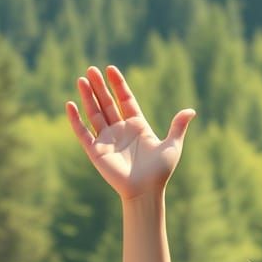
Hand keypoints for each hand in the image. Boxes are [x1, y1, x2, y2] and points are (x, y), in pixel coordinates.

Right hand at [67, 65, 194, 199]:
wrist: (145, 192)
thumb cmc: (160, 172)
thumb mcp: (172, 146)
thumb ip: (178, 127)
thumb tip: (191, 110)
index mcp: (137, 126)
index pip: (125, 100)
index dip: (118, 85)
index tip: (111, 69)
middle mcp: (121, 131)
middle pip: (108, 103)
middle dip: (100, 87)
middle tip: (92, 69)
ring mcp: (107, 140)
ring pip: (94, 114)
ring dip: (88, 97)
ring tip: (82, 79)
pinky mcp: (96, 151)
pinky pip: (83, 133)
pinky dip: (75, 120)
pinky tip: (69, 105)